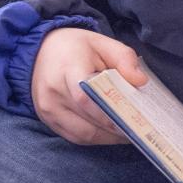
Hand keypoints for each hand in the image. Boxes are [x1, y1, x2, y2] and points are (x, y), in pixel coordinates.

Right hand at [31, 27, 146, 144]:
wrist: (41, 50)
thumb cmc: (77, 47)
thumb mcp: (104, 43)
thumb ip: (125, 59)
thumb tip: (141, 82)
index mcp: (68, 69)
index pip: (86, 97)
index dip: (110, 112)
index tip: (134, 118)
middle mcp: (54, 92)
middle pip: (89, 119)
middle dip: (116, 127)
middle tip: (141, 129)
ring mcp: (48, 109)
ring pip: (83, 134)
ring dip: (108, 137)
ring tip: (129, 133)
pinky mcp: (47, 119)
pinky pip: (75, 137)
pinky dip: (96, 138)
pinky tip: (112, 134)